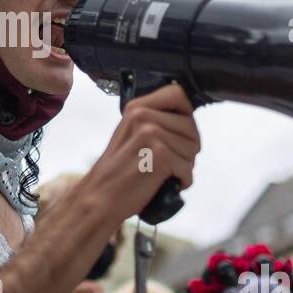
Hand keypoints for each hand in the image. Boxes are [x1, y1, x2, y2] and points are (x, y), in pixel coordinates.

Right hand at [81, 83, 199, 222]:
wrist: (100, 198)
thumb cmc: (118, 172)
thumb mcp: (131, 134)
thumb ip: (155, 121)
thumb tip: (188, 120)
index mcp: (136, 108)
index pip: (179, 94)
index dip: (186, 115)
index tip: (178, 133)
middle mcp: (143, 116)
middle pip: (191, 126)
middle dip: (187, 147)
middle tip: (168, 161)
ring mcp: (151, 134)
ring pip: (193, 149)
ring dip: (184, 166)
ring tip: (163, 172)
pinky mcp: (160, 155)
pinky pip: (188, 168)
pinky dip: (181, 181)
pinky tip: (164, 183)